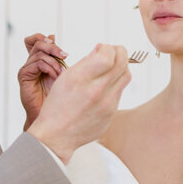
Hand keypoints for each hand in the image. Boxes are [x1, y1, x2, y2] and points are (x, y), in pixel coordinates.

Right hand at [18, 33, 67, 128]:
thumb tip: (53, 35)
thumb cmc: (58, 96)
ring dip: (54, 62)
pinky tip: (54, 77)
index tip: (56, 44)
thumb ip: (56, 55)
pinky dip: (49, 68)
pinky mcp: (24, 76)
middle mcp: (31, 63)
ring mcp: (26, 69)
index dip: (44, 38)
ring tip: (61, 74)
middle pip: (38, 43)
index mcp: (39, 60)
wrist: (52, 116)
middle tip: (65, 56)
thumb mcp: (60, 71)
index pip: (34, 40)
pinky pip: (37, 63)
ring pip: (39, 53)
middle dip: (53, 47)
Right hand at [28, 43, 130, 161]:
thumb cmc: (57, 106)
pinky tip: (102, 88)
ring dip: (120, 68)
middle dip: (119, 53)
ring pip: (126, 76)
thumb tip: (102, 49)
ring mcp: (107, 105)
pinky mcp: (111, 114)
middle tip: (111, 53)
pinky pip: (120, 92)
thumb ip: (86, 62)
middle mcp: (96, 92)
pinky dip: (114, 85)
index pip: (109, 55)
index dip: (108, 48)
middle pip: (123, 63)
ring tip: (109, 69)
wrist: (57, 135)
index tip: (102, 48)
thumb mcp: (65, 78)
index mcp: (81, 79)